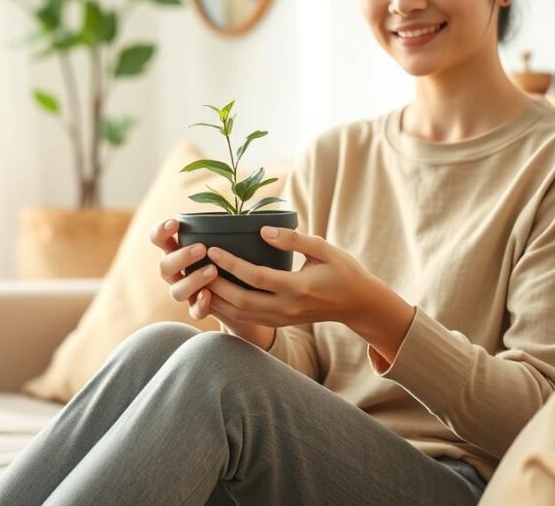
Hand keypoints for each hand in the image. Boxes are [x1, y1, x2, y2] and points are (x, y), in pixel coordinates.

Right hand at [150, 218, 275, 349]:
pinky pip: (194, 311)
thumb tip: (261, 225)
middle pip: (164, 267)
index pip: (159, 238)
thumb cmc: (238, 257)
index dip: (161, 231)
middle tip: (201, 248)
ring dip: (192, 280)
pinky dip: (200, 304)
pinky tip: (209, 296)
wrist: (249, 294)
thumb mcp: (233, 241)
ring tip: (213, 271)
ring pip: (176, 291)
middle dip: (180, 257)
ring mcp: (187, 292)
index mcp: (179, 249)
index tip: (175, 223)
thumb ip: (233, 230)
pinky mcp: (200, 309)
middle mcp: (178, 272)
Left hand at [204, 226, 415, 363]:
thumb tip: (262, 230)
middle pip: (241, 301)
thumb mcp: (324, 249)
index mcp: (298, 288)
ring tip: (197, 281)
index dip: (231, 264)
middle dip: (215, 285)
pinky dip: (228, 308)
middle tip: (196, 267)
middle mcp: (287, 308)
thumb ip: (293, 239)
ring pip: (241, 314)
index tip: (212, 250)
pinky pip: (248, 318)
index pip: (256, 277)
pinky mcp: (280, 323)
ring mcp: (283, 319)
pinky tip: (214, 294)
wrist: (358, 304)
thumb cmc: (343, 271)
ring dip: (217, 299)